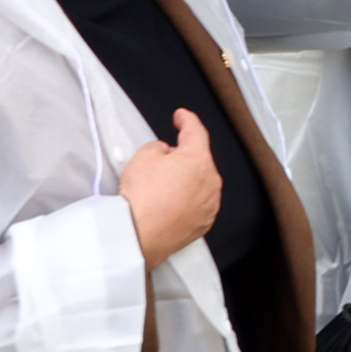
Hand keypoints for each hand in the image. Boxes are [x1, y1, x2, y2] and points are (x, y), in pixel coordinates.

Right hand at [119, 109, 221, 266]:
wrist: (138, 234)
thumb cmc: (141, 196)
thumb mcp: (143, 157)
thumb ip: (159, 147)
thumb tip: (167, 153)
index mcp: (199, 159)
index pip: (196, 132)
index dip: (187, 120)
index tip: (182, 117)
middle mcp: (211, 181)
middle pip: (199, 161)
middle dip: (183, 158)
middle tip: (160, 164)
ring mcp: (210, 204)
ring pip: (200, 184)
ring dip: (185, 182)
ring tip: (160, 190)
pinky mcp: (204, 222)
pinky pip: (197, 204)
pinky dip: (186, 201)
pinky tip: (168, 205)